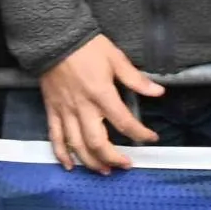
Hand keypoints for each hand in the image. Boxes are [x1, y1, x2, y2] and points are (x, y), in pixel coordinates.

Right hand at [38, 34, 161, 173]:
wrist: (54, 38)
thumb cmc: (86, 47)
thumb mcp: (116, 58)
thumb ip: (136, 79)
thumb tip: (158, 91)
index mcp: (101, 94)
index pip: (124, 122)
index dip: (140, 134)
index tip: (150, 138)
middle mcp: (82, 108)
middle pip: (97, 143)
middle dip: (113, 158)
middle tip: (126, 164)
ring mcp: (65, 111)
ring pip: (76, 146)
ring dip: (91, 162)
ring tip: (104, 170)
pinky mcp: (52, 111)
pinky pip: (55, 137)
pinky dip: (61, 154)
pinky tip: (70, 165)